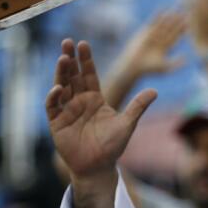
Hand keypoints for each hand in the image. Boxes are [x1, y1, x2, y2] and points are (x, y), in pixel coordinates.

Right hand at [46, 39, 155, 183]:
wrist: (98, 167)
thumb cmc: (112, 146)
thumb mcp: (127, 124)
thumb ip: (138, 106)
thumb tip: (155, 90)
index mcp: (94, 99)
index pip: (89, 75)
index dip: (86, 60)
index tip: (83, 44)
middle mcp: (79, 102)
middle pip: (73, 76)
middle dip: (70, 59)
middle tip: (67, 41)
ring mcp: (66, 111)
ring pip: (62, 87)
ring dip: (61, 73)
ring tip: (63, 58)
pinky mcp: (57, 123)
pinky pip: (52, 107)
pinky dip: (54, 97)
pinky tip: (58, 88)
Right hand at [119, 13, 186, 79]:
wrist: (134, 65)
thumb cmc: (149, 69)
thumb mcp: (165, 67)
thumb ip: (176, 63)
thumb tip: (186, 59)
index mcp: (166, 48)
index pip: (176, 37)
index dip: (182, 30)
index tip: (189, 23)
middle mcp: (160, 40)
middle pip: (171, 29)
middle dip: (178, 21)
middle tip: (186, 12)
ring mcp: (153, 36)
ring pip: (163, 24)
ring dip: (169, 16)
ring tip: (176, 8)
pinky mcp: (145, 32)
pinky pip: (152, 22)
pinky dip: (157, 16)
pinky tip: (162, 8)